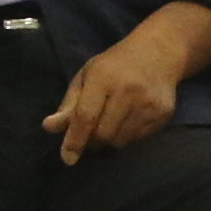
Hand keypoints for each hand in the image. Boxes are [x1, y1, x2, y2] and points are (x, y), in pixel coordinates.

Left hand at [46, 33, 186, 164]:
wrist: (158, 52)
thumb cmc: (114, 65)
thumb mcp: (87, 76)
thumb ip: (69, 104)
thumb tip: (48, 127)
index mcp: (103, 78)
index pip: (86, 116)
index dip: (75, 139)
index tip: (67, 158)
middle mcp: (128, 91)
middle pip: (103, 134)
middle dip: (93, 140)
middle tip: (91, 132)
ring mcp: (148, 103)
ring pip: (121, 141)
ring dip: (110, 140)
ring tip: (111, 123)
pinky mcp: (162, 114)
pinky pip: (138, 139)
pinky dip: (127, 137)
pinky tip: (128, 120)